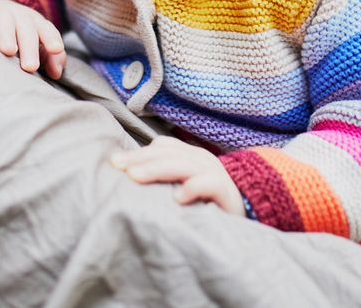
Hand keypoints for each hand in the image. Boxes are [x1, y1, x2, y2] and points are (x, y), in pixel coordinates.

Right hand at [0, 0, 65, 78]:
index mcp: (37, 24)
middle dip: (29, 48)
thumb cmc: (21, 38)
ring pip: (6, 20)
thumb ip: (51, 58)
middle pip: (27, 29)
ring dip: (8, 34)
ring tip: (9, 51)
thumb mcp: (38, 46)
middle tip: (30, 67)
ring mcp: (1, 12)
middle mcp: (21, 16)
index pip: (47, 30)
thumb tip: (56, 73)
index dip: (51, 38)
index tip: (56, 49)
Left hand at [111, 137, 244, 216]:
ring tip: (135, 178)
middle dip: (141, 159)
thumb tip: (129, 174)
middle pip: (168, 154)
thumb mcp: (184, 184)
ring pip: (183, 165)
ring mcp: (215, 174)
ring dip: (157, 170)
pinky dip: (193, 188)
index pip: (162, 147)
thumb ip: (164, 175)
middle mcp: (202, 160)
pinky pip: (210, 185)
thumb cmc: (206, 201)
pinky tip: (178, 198)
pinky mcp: (227, 192)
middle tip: (119, 167)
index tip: (114, 163)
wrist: (246, 212)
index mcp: (191, 155)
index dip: (138, 153)